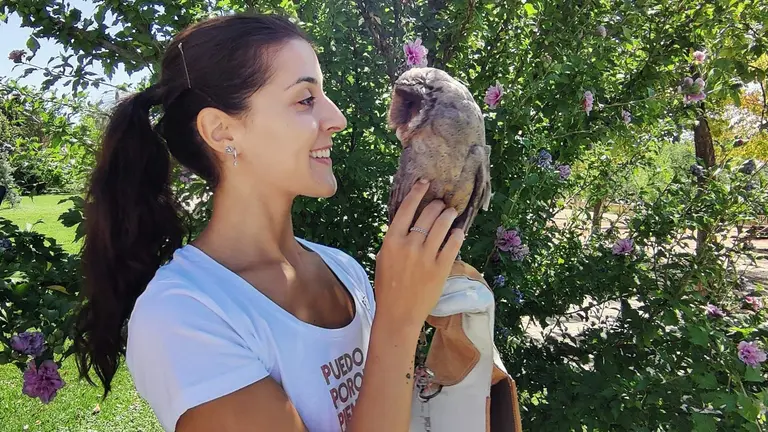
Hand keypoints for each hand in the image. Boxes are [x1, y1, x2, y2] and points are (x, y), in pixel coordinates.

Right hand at [373, 179, 464, 330]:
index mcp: (391, 241)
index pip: (406, 208)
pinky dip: (457, 234)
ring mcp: (426, 255)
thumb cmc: (387, 287)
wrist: (398, 314)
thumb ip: (394, 240)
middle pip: (428, 214)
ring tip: (451, 213)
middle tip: (441, 204)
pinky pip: (453, 243)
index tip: (426, 183)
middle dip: (437, 205)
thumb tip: (408, 223)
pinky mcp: (441, 267)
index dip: (418, 192)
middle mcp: (409, 245)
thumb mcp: (383, 258)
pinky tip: (458, 232)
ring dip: (449, 215)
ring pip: (443, 225)